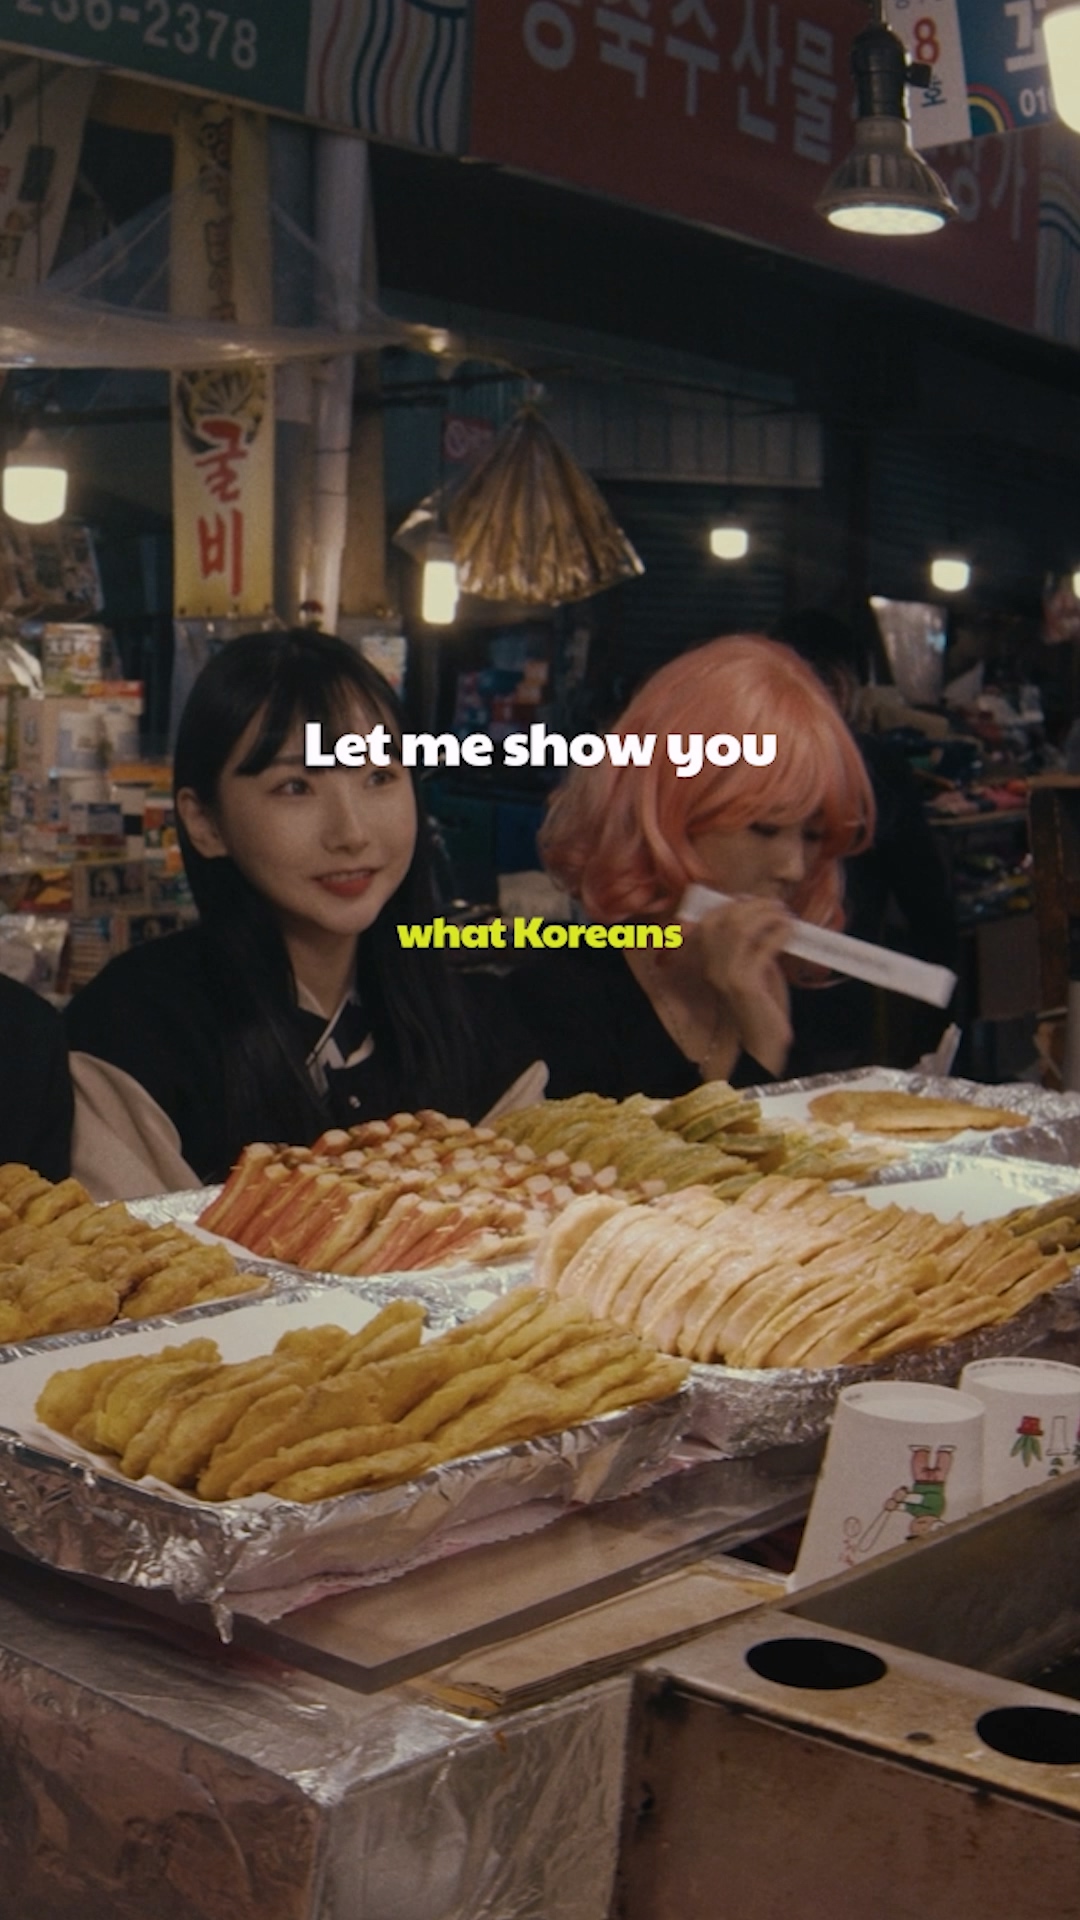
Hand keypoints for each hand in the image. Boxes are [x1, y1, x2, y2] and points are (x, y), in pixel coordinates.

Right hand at [694, 897, 793, 1075]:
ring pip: (741, 928)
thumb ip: (751, 945)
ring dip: (767, 915)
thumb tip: (765, 914)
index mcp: (707, 962)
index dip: (733, 904)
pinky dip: (779, 933)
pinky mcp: (745, 984)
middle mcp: (711, 966)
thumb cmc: (761, 1007)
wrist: (762, 1046)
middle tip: (777, 906)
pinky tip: (790, 932)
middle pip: (726, 919)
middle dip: (754, 905)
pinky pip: (762, 947)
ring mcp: (725, 975)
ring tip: (785, 916)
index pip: (710, 921)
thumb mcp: (752, 969)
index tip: (756, 900)